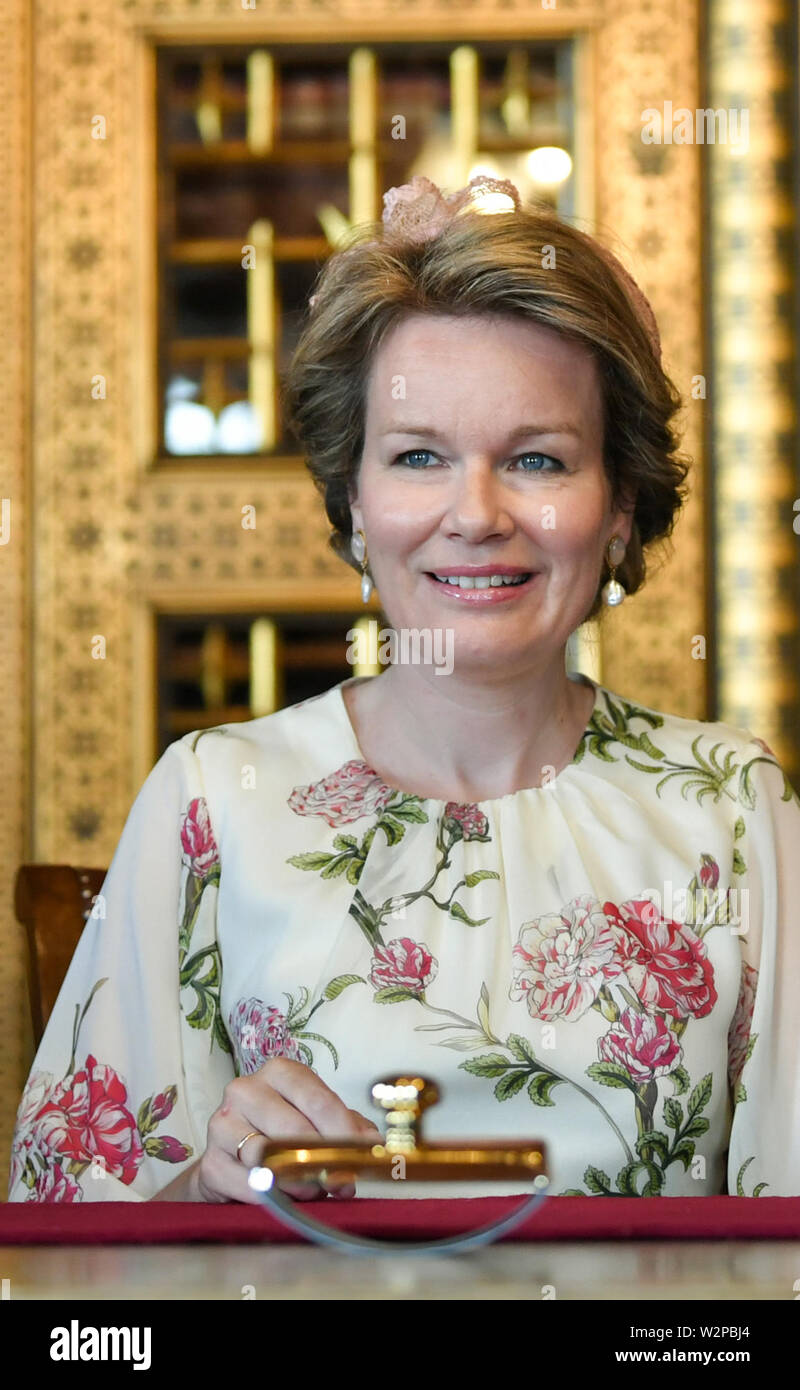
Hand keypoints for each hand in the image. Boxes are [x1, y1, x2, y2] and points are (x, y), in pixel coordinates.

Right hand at [194, 1059, 381, 1204]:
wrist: (235, 1161)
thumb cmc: (284, 1134)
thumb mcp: (320, 1123)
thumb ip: (349, 1128)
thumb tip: (374, 1145)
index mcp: (280, 1072)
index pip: (318, 1100)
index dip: (343, 1132)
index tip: (361, 1157)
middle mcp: (246, 1089)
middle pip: (292, 1126)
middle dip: (321, 1160)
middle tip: (341, 1183)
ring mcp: (222, 1122)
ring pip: (265, 1153)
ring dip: (296, 1179)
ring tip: (313, 1190)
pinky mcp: (209, 1160)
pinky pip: (243, 1181)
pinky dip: (268, 1195)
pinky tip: (283, 1198)